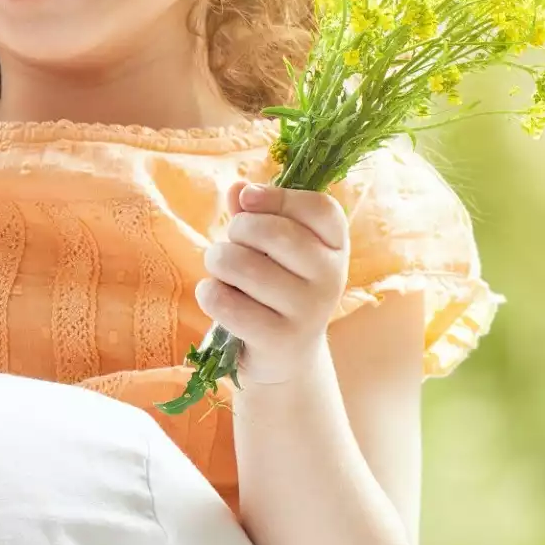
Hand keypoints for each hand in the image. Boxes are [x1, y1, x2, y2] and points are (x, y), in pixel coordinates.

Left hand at [197, 181, 350, 385]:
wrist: (286, 356)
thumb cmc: (274, 287)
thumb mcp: (271, 248)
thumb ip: (255, 214)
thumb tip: (238, 188)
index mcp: (335, 246)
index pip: (320, 208)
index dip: (278, 197)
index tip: (248, 200)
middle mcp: (332, 277)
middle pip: (274, 232)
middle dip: (237, 230)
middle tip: (231, 246)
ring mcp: (309, 311)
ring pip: (242, 265)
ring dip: (217, 262)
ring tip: (222, 273)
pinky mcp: (280, 339)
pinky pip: (225, 302)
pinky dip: (208, 293)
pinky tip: (216, 297)